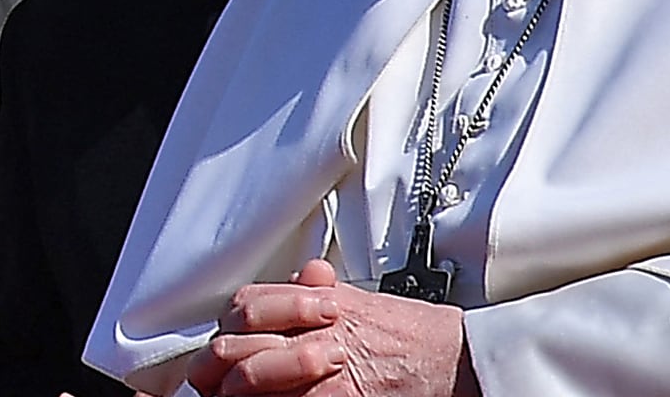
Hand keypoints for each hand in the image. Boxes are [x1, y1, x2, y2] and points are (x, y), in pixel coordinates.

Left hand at [180, 261, 476, 396]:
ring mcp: (324, 364)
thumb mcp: (361, 301)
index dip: (223, 334)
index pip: (245, 308)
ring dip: (234, 391)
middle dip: (215, 369)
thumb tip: (297, 284)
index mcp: (315, 301)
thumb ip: (317, 296)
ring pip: (251, 377)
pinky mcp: (340, 395)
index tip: (214, 356)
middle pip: (237, 344)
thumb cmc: (417, 334)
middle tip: (209, 385)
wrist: (460, 358)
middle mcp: (313, 327)